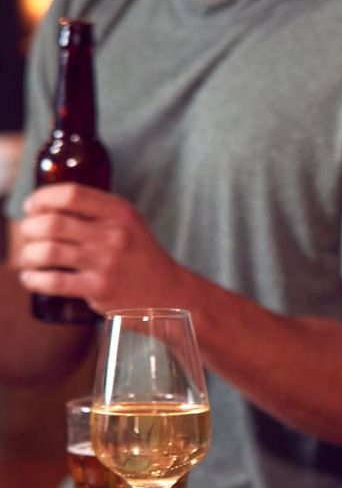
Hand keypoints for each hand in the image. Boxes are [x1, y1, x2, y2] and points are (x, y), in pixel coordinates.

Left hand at [17, 184, 188, 311]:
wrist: (167, 293)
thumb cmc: (140, 256)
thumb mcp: (129, 223)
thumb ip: (97, 212)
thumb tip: (47, 205)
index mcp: (120, 212)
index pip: (71, 194)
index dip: (42, 198)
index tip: (32, 207)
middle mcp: (114, 234)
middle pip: (52, 223)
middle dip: (29, 228)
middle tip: (28, 235)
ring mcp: (106, 263)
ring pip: (47, 252)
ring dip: (27, 255)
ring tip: (28, 258)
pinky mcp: (99, 289)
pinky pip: (53, 282)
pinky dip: (33, 280)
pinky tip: (31, 278)